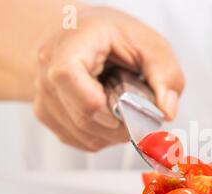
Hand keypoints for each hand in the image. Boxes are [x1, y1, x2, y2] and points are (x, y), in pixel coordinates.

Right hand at [34, 6, 183, 151]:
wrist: (84, 36)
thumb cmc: (116, 38)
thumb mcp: (152, 46)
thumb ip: (165, 76)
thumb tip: (167, 111)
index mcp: (72, 43)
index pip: (67, 76)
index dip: (97, 103)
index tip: (124, 111)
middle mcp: (48, 69)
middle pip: (80, 116)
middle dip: (119, 126)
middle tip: (140, 116)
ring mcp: (44, 94)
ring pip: (80, 134)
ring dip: (112, 134)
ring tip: (125, 112)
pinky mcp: (48, 115)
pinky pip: (77, 140)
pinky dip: (102, 137)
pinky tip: (110, 118)